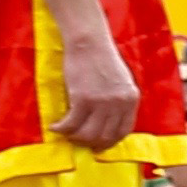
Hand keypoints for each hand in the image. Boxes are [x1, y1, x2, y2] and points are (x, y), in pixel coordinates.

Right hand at [57, 33, 142, 152]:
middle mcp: (119, 103)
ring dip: (75, 137)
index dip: (110, 141)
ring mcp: (102, 102)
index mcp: (131, 99)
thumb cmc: (101, 58)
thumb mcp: (121, 81)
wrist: (89, 42)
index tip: (99, 145)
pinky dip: (62, 128)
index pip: (124, 130)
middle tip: (78, 141)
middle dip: (91, 142)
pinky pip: (71, 124)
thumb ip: (119, 100)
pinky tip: (54, 127)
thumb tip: (107, 121)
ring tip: (66, 133)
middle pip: (106, 135)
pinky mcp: (83, 99)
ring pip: (88, 133)